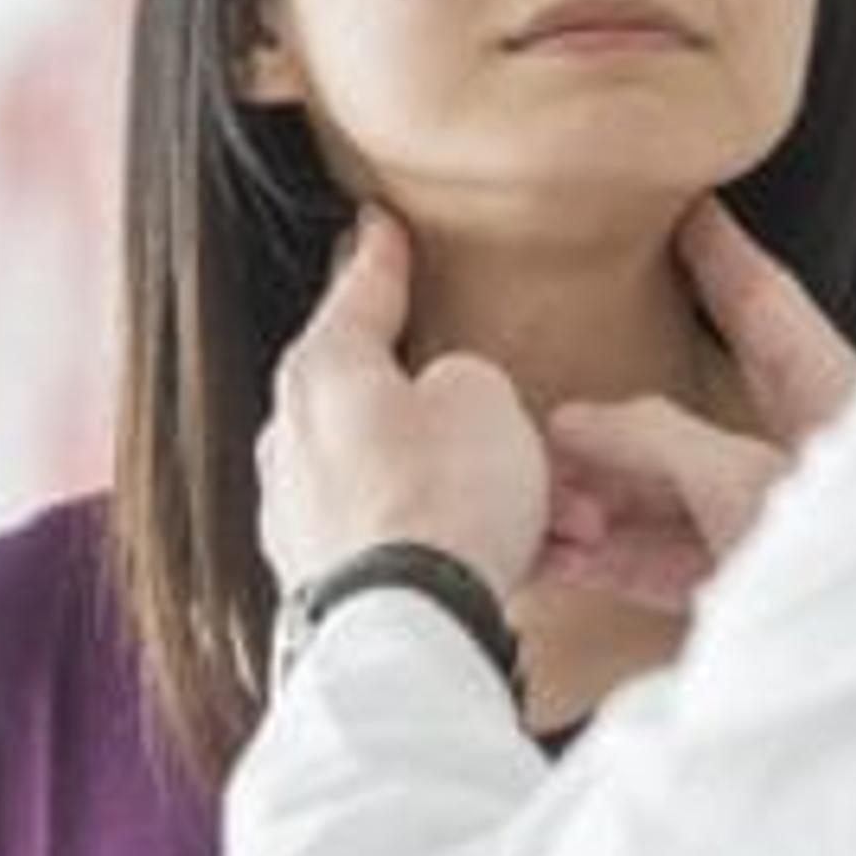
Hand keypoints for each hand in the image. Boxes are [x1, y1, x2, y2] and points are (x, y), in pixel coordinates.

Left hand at [256, 208, 549, 595]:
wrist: (411, 629)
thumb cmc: (444, 499)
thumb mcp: (482, 397)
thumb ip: (463, 379)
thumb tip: (443, 402)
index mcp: (320, 372)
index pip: (356, 294)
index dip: (381, 257)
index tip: (379, 225)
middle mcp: (290, 440)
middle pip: (385, 401)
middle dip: (467, 418)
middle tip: (527, 426)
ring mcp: (298, 517)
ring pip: (407, 481)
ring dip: (484, 493)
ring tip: (564, 518)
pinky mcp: (319, 582)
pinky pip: (402, 541)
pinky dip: (458, 541)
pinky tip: (524, 560)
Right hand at [534, 198, 855, 611]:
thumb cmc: (847, 558)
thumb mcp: (741, 482)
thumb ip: (655, 441)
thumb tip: (578, 422)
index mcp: (834, 399)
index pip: (766, 305)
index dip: (720, 255)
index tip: (690, 208)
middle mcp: (807, 461)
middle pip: (691, 420)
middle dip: (611, 427)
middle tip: (543, 419)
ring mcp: (777, 531)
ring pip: (668, 500)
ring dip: (595, 500)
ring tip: (531, 501)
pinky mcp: (751, 596)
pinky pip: (667, 565)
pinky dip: (609, 557)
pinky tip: (556, 553)